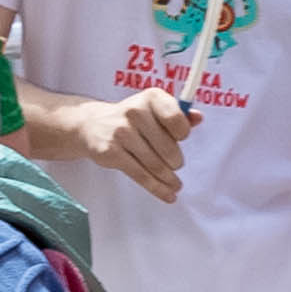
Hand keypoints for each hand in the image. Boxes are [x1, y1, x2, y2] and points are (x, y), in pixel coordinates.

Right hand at [64, 89, 189, 201]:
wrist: (92, 125)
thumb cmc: (132, 117)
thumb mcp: (154, 109)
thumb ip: (178, 113)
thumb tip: (198, 118)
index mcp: (151, 97)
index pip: (176, 118)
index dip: (183, 132)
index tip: (181, 138)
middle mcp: (135, 112)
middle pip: (168, 147)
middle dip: (176, 161)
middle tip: (176, 164)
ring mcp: (121, 132)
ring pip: (155, 165)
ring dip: (169, 178)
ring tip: (175, 184)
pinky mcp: (111, 152)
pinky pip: (140, 175)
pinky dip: (157, 188)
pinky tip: (168, 194)